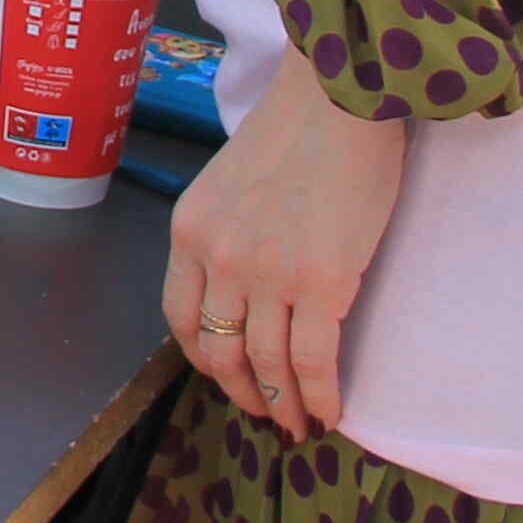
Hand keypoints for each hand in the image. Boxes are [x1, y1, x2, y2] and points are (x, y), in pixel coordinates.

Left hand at [164, 53, 410, 443]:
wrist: (340, 96)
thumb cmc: (297, 130)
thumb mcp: (230, 183)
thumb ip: (226, 234)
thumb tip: (246, 286)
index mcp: (191, 231)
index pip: (181, 318)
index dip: (205, 358)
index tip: (228, 376)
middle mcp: (218, 258)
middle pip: (220, 351)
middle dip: (243, 392)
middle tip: (267, 415)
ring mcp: (266, 273)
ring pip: (266, 366)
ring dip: (282, 407)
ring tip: (301, 425)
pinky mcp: (321, 282)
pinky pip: (313, 362)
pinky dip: (320, 398)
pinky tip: (331, 414)